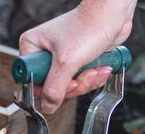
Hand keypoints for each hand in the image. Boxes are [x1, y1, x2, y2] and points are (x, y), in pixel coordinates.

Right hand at [19, 0, 135, 113]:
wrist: (112, 15)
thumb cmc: (88, 26)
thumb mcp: (67, 61)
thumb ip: (55, 87)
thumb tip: (47, 107)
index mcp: (32, 47)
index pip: (32, 80)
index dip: (50, 88)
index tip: (66, 82)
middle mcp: (44, 52)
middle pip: (53, 87)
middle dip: (74, 85)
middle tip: (85, 75)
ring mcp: (61, 58)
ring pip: (69, 85)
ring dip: (87, 81)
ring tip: (96, 69)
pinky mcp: (76, 61)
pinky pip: (81, 80)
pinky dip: (93, 77)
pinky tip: (101, 68)